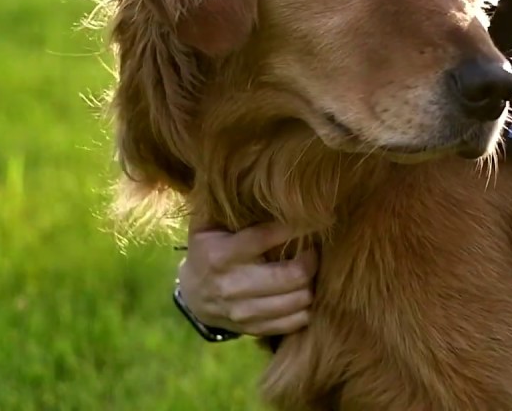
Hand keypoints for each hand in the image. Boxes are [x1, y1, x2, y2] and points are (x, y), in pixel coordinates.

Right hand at [177, 219, 317, 336]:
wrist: (194, 295)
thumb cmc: (209, 249)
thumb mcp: (208, 226)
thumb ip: (228, 207)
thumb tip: (256, 182)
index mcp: (220, 254)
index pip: (266, 237)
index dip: (297, 226)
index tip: (317, 218)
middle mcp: (232, 285)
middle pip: (292, 276)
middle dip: (311, 259)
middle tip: (315, 249)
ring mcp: (243, 312)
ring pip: (298, 300)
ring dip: (312, 283)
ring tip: (310, 269)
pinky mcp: (253, 329)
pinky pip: (294, 321)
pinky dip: (306, 306)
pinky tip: (303, 290)